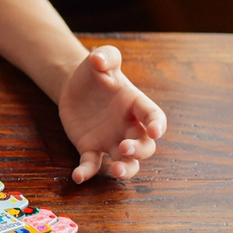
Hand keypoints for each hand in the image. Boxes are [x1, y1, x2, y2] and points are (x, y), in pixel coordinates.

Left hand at [58, 45, 166, 183]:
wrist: (75, 85)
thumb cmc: (95, 72)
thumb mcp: (101, 59)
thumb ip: (105, 55)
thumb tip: (99, 59)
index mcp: (135, 104)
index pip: (153, 116)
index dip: (157, 124)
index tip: (156, 131)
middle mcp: (128, 127)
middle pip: (144, 145)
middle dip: (139, 150)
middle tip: (126, 148)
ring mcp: (111, 140)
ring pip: (126, 161)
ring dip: (126, 168)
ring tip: (117, 171)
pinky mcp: (91, 147)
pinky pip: (92, 163)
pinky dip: (86, 171)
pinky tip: (77, 177)